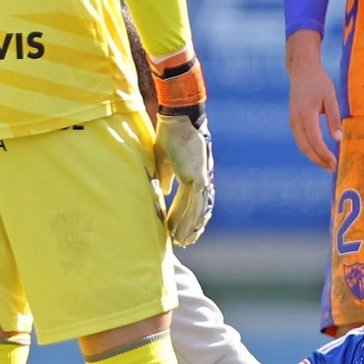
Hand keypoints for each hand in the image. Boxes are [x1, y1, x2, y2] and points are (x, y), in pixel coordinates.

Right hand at [154, 113, 215, 245]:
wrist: (178, 121)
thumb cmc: (169, 136)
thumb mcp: (164, 160)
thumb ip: (166, 176)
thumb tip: (163, 191)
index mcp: (192, 175)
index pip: (189, 202)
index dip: (184, 217)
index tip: (176, 229)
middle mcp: (199, 179)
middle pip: (196, 210)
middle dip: (188, 227)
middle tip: (182, 242)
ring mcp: (200, 179)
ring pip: (196, 210)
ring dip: (188, 227)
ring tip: (182, 241)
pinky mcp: (198, 178)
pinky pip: (195, 204)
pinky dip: (191, 218)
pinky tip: (188, 230)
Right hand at [286, 32, 341, 170]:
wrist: (301, 70)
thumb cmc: (319, 82)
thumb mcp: (330, 98)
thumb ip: (334, 119)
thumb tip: (338, 139)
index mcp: (306, 114)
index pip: (315, 140)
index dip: (324, 153)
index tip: (335, 162)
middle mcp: (296, 120)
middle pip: (306, 147)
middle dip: (319, 160)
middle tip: (332, 168)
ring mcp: (292, 121)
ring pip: (302, 145)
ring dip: (314, 157)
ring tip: (327, 164)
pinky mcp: (293, 121)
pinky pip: (300, 140)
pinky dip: (309, 149)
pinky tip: (320, 152)